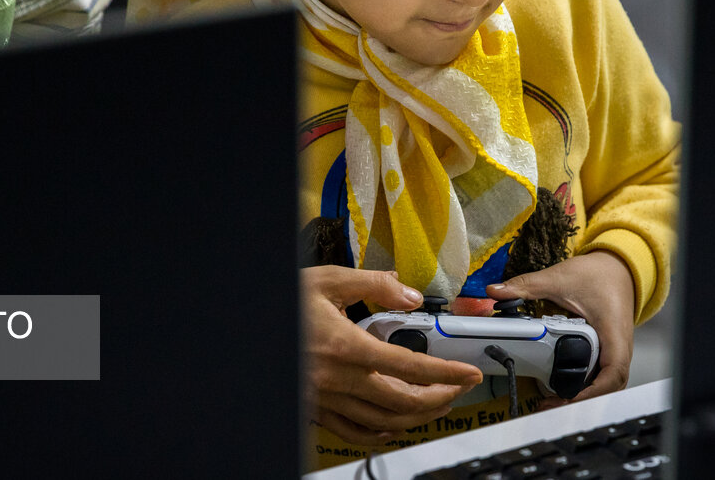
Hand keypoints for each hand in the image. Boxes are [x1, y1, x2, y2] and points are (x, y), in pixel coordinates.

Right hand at [301, 265, 482, 444]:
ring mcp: (326, 400)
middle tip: (457, 388)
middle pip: (402, 403)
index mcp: (346, 347)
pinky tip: (393, 425)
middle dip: (439, 399)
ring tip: (435, 404)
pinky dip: (381, 433)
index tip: (468, 373)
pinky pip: (354, 432)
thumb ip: (373, 285)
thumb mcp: (326, 281)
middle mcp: (338, 380)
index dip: (446, 374)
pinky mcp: (315, 409)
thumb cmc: (283, 302)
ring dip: (416, 418)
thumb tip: (409, 294)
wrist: (245, 325)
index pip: (410, 368)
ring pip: (383, 423)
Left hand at [485, 250, 635, 406]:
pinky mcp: (606, 349)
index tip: (568, 397)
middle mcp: (619, 346)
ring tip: (551, 402)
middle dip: (582, 399)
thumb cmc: (598, 274)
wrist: (616, 267)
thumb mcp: (559, 278)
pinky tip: (561, 388)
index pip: (613, 372)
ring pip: (604, 382)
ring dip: (581, 394)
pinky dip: (583, 384)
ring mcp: (614, 350)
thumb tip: (494, 291)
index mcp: (613, 332)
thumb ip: (527, 285)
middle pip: (608, 386)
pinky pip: (599, 373)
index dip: (593, 391)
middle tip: (549, 404)